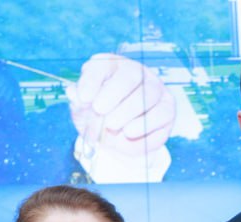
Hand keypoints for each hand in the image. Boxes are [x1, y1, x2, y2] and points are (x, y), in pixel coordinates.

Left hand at [68, 53, 175, 182]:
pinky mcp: (168, 109)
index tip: (82, 98)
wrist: (118, 138)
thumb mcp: (83, 109)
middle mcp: (137, 72)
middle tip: (99, 111)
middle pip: (131, 74)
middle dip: (113, 93)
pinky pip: (161, 115)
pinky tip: (128, 135)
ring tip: (112, 126)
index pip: (103, 64)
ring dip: (128, 111)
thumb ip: (78, 101)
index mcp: (111, 66)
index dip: (92, 80)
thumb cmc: (100, 117)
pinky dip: (143, 127)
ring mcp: (156, 89)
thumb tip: (73, 92)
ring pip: (148, 94)